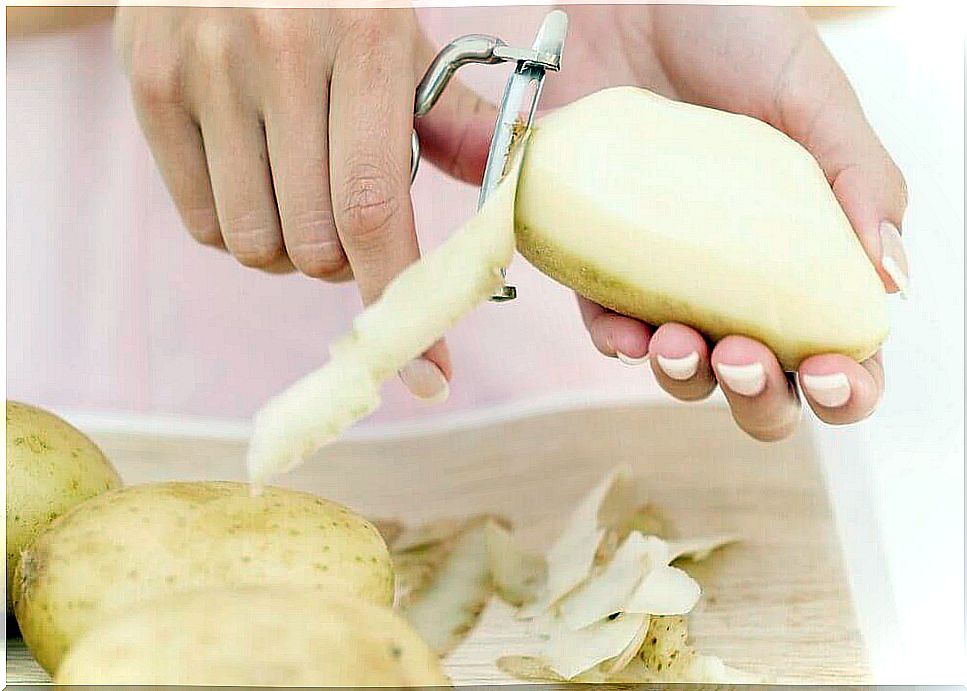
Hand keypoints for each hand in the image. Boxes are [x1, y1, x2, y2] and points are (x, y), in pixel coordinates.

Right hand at [114, 8, 495, 399]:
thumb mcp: (399, 40)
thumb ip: (453, 122)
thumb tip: (508, 203)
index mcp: (364, 38)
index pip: (376, 207)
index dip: (400, 298)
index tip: (429, 374)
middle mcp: (277, 50)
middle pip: (316, 244)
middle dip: (344, 263)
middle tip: (349, 223)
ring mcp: (205, 68)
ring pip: (256, 246)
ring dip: (291, 250)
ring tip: (299, 196)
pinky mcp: (150, 84)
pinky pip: (202, 223)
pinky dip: (237, 228)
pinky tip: (254, 179)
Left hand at [545, 5, 906, 440]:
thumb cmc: (726, 33)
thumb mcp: (813, 96)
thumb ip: (861, 181)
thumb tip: (892, 279)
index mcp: (806, 247)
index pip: (837, 343)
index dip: (847, 385)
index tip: (836, 375)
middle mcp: (738, 275)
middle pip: (761, 381)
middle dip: (762, 397)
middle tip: (748, 356)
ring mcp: (668, 275)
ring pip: (683, 371)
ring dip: (689, 379)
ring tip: (687, 343)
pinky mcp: (600, 260)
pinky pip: (607, 326)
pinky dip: (619, 344)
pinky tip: (631, 335)